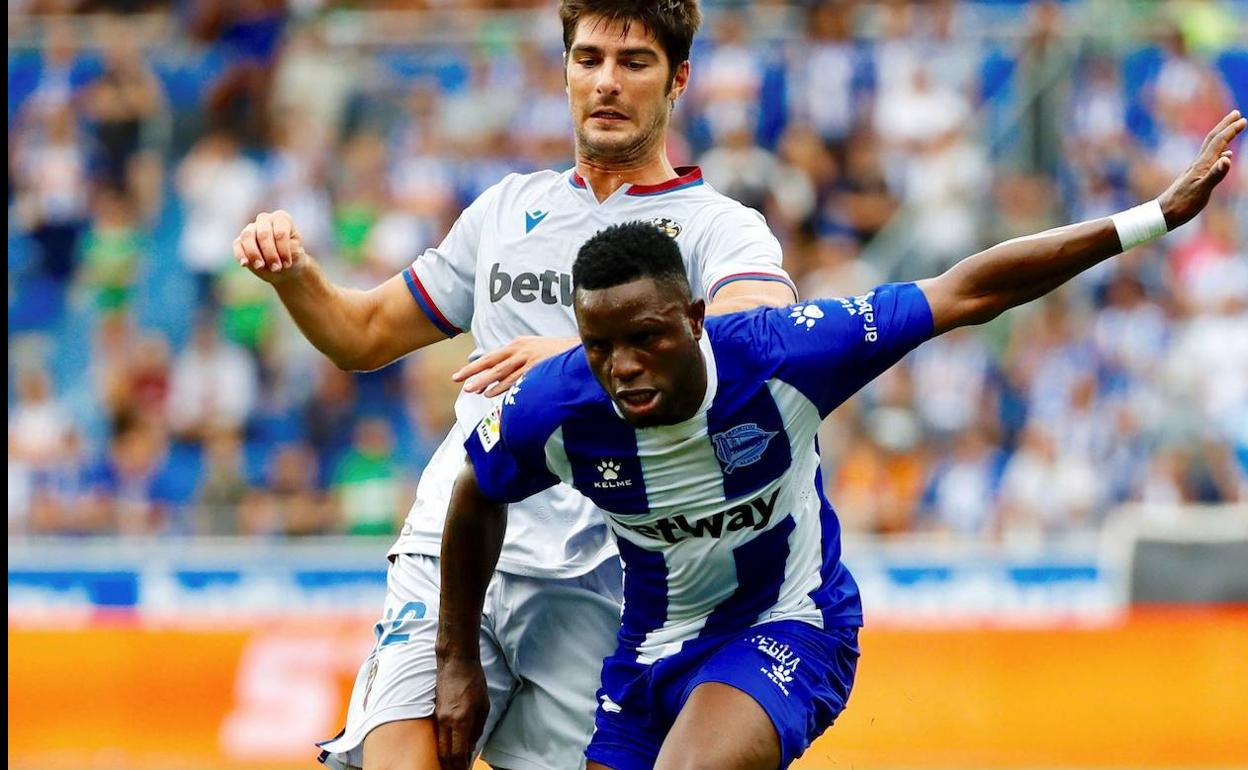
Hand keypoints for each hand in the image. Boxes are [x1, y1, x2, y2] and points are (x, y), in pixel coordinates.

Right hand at [232, 209, 306, 282]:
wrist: (283, 267)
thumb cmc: (292, 256)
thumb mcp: (297, 253)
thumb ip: (288, 248)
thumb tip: (272, 249)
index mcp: (281, 219)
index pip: (280, 232)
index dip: (283, 250)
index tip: (287, 264)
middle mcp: (265, 219)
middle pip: (263, 234)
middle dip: (270, 253)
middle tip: (276, 268)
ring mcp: (251, 228)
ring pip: (247, 236)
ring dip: (254, 253)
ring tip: (260, 267)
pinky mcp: (241, 240)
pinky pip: (237, 244)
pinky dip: (240, 254)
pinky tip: (245, 264)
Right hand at [434, 655, 489, 769]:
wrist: (455, 662)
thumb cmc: (473, 681)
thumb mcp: (483, 706)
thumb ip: (477, 729)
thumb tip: (471, 747)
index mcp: (461, 720)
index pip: (457, 753)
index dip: (461, 767)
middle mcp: (447, 721)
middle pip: (445, 754)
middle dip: (451, 767)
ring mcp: (439, 718)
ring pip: (439, 746)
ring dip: (446, 759)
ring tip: (454, 766)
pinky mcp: (436, 713)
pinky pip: (438, 736)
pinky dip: (444, 747)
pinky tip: (450, 750)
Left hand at [452, 336, 579, 396]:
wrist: (580, 352)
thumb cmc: (557, 355)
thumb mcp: (535, 350)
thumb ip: (518, 358)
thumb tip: (501, 371)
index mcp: (518, 344)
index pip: (492, 357)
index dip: (475, 366)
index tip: (460, 375)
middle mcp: (521, 350)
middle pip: (492, 362)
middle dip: (473, 372)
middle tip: (457, 380)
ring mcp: (529, 359)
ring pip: (501, 372)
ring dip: (485, 381)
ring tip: (471, 390)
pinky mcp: (537, 369)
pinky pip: (516, 379)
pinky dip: (502, 386)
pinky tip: (491, 393)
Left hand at [1158, 109, 1245, 229]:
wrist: (1162, 214)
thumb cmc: (1181, 205)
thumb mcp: (1201, 191)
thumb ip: (1215, 175)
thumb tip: (1228, 158)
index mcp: (1201, 165)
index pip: (1218, 143)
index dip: (1231, 130)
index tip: (1243, 120)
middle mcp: (1197, 164)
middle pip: (1212, 140)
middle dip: (1225, 126)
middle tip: (1236, 114)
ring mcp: (1195, 171)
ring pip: (1210, 148)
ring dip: (1222, 137)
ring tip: (1230, 131)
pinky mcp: (1193, 178)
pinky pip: (1209, 161)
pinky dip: (1218, 154)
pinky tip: (1223, 158)